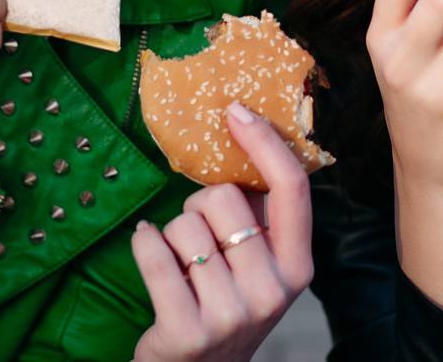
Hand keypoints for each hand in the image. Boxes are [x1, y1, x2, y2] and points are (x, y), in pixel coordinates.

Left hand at [130, 104, 313, 361]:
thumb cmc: (225, 306)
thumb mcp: (259, 268)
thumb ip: (260, 219)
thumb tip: (243, 135)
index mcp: (298, 267)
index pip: (291, 190)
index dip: (265, 143)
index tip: (236, 111)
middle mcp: (272, 292)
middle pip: (224, 199)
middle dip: (199, 206)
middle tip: (199, 239)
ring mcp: (231, 315)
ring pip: (183, 226)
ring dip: (171, 236)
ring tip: (181, 268)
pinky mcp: (187, 331)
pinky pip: (153, 253)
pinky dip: (144, 244)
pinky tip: (150, 253)